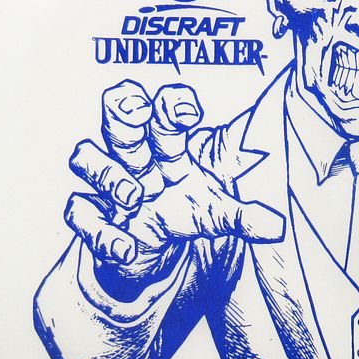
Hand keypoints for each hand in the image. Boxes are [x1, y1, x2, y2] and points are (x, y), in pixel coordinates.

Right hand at [63, 81, 284, 288]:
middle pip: (118, 119)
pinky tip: (125, 249)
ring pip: (88, 158)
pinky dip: (102, 233)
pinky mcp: (91, 219)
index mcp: (166, 148)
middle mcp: (132, 159)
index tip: (191, 114)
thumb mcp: (215, 214)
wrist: (146, 255)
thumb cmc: (181, 214)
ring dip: (109, 174)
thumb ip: (242, 217)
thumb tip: (276, 228)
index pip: (163, 109)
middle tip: (140, 113)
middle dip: (125, 110)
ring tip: (134, 196)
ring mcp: (106, 187)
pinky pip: (82, 216)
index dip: (172, 104)